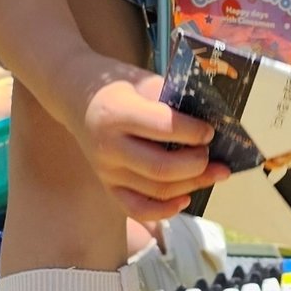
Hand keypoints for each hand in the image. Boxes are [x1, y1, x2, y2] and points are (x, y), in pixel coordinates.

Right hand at [69, 57, 227, 224]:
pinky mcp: (108, 186)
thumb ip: (172, 101)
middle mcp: (108, 147)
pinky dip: (165, 210)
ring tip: (213, 173)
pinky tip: (185, 198)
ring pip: (156, 190)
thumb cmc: (118, 86)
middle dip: (196, 164)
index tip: (210, 131)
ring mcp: (107, 171)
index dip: (193, 132)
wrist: (77, 97)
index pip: (163, 128)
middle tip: (212, 155)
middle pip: (162, 168)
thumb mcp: (143, 81)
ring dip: (191, 185)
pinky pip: (137, 209)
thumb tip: (210, 125)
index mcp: (117, 113)